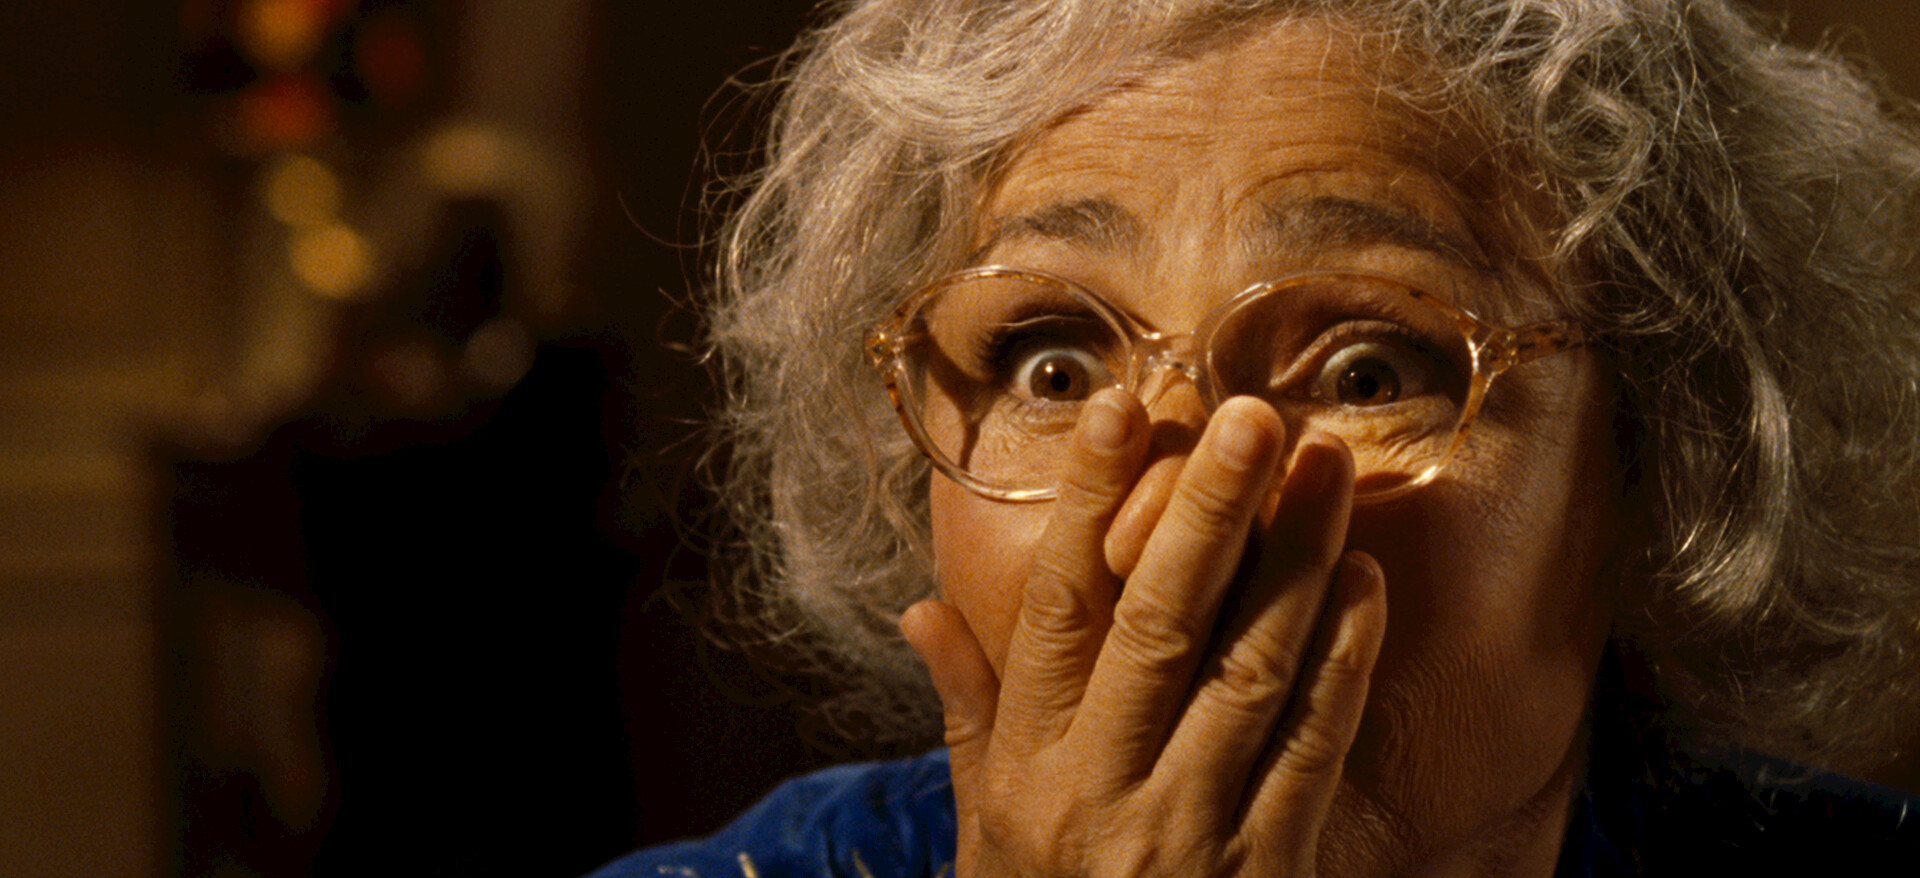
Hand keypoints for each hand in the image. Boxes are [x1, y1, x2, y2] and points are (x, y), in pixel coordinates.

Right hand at [902, 389, 1387, 876]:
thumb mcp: (982, 827)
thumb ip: (966, 711)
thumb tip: (920, 609)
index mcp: (1027, 768)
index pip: (1054, 610)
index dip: (1085, 503)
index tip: (1120, 408)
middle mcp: (1103, 791)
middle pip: (1160, 627)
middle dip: (1207, 513)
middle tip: (1247, 414)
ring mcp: (1191, 832)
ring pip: (1249, 674)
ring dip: (1295, 565)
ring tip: (1322, 468)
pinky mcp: (1268, 866)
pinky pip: (1312, 749)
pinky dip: (1343, 661)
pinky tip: (1364, 582)